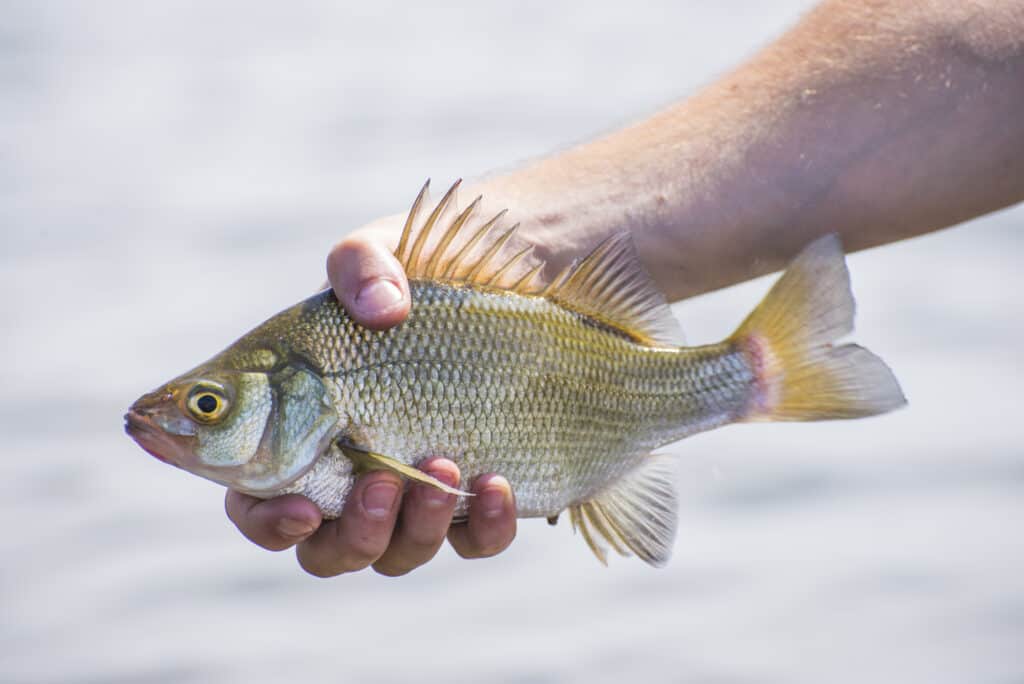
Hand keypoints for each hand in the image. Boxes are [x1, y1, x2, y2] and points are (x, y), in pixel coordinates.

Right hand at [224, 232, 517, 575]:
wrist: (521, 274)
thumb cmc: (427, 270)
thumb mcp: (384, 249)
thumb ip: (361, 264)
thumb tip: (383, 310)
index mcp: (298, 426)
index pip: (256, 499)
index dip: (266, 520)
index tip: (299, 506)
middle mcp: (351, 472)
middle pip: (325, 549)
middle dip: (349, 533)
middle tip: (378, 483)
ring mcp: (416, 491)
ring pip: (396, 554)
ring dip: (414, 527)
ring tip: (443, 464)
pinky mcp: (478, 497)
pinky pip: (475, 542)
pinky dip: (484, 526)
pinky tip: (497, 481)